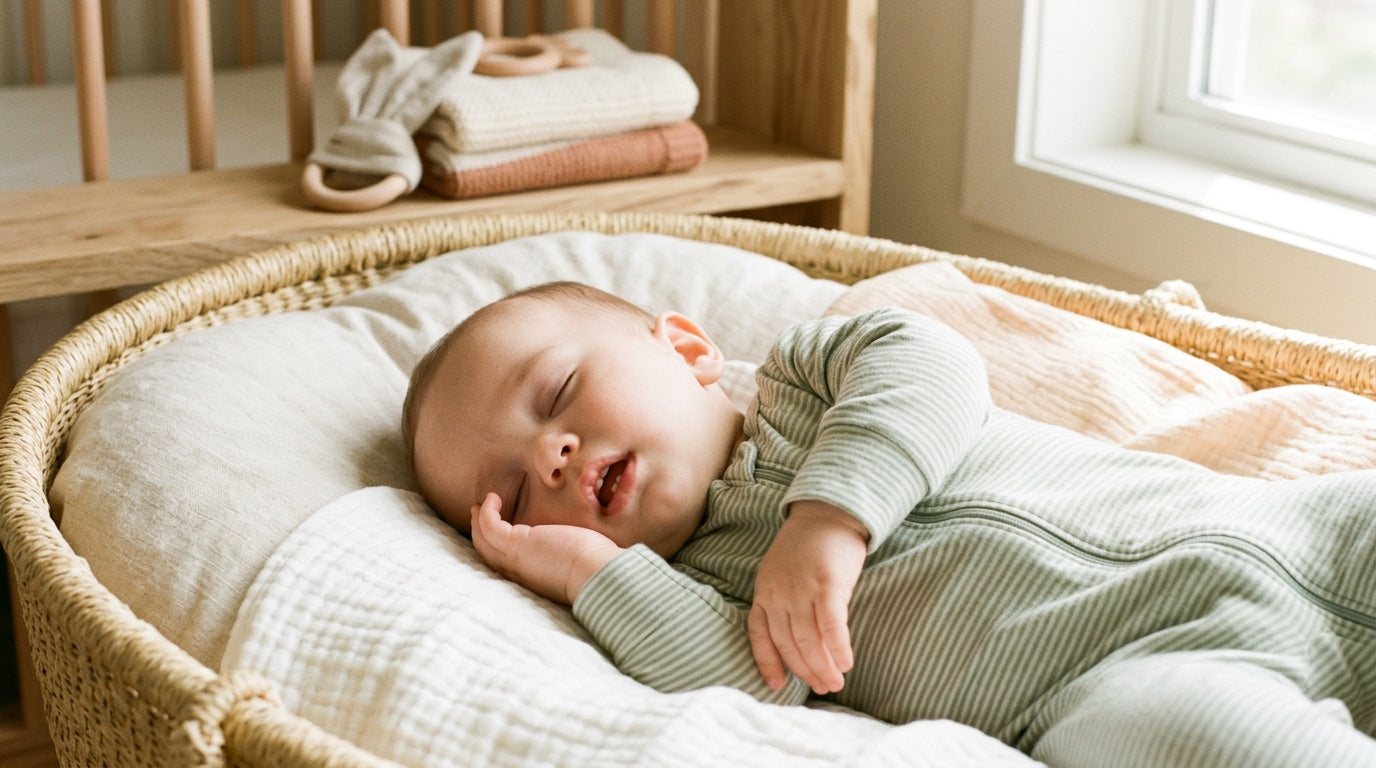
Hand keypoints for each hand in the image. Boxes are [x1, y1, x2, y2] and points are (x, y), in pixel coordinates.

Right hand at [469, 493, 622, 603]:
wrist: (596, 576)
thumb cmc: (596, 568)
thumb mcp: (575, 561)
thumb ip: (568, 553)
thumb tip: (581, 544)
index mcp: (531, 576)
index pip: (505, 563)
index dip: (496, 546)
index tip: (498, 529)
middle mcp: (518, 571)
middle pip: (488, 553)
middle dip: (480, 533)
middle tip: (479, 513)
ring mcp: (514, 558)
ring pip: (484, 540)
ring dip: (479, 521)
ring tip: (483, 504)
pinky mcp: (516, 545)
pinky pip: (490, 526)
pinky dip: (487, 512)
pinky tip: (493, 498)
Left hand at [748, 500, 867, 694]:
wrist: (828, 512)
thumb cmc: (809, 545)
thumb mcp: (782, 572)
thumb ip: (784, 600)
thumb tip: (798, 638)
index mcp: (764, 591)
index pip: (759, 635)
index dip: (768, 663)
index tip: (777, 685)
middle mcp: (779, 593)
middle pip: (789, 644)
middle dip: (806, 670)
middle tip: (823, 687)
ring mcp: (802, 589)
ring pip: (809, 640)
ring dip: (823, 666)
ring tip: (836, 682)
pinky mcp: (827, 584)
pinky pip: (831, 625)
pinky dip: (838, 648)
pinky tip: (847, 662)